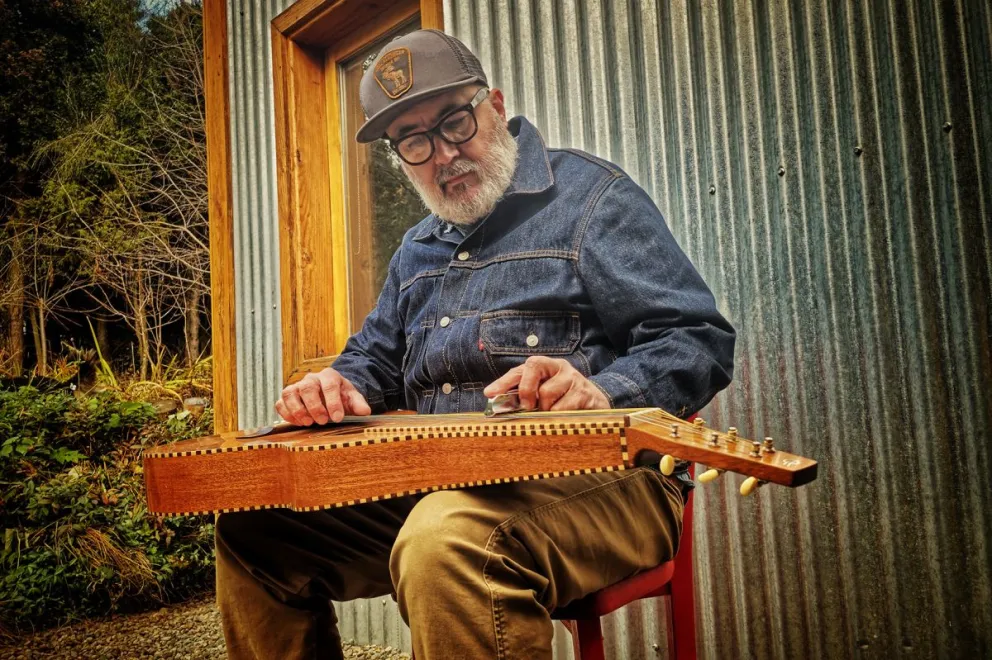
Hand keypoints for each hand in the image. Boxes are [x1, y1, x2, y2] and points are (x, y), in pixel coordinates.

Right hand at [274, 368, 371, 424]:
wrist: (331, 393)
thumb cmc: (341, 395)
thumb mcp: (353, 398)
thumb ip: (359, 403)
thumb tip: (364, 411)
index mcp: (329, 376)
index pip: (329, 385)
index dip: (333, 402)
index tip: (337, 418)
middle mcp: (311, 379)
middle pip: (308, 388)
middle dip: (314, 406)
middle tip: (322, 421)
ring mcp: (297, 386)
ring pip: (290, 393)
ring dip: (297, 410)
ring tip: (308, 423)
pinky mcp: (288, 396)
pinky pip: (281, 402)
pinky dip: (286, 413)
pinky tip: (297, 423)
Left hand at [482, 356, 609, 411]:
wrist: (597, 405)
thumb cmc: (565, 400)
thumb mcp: (544, 395)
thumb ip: (524, 397)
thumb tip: (498, 404)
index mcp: (547, 366)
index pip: (521, 368)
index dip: (504, 380)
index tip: (489, 393)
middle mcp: (560, 367)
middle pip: (533, 366)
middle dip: (525, 389)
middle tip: (528, 407)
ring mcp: (574, 379)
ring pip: (546, 392)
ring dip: (544, 409)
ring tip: (552, 413)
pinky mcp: (585, 393)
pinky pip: (561, 408)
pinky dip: (557, 417)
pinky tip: (564, 418)